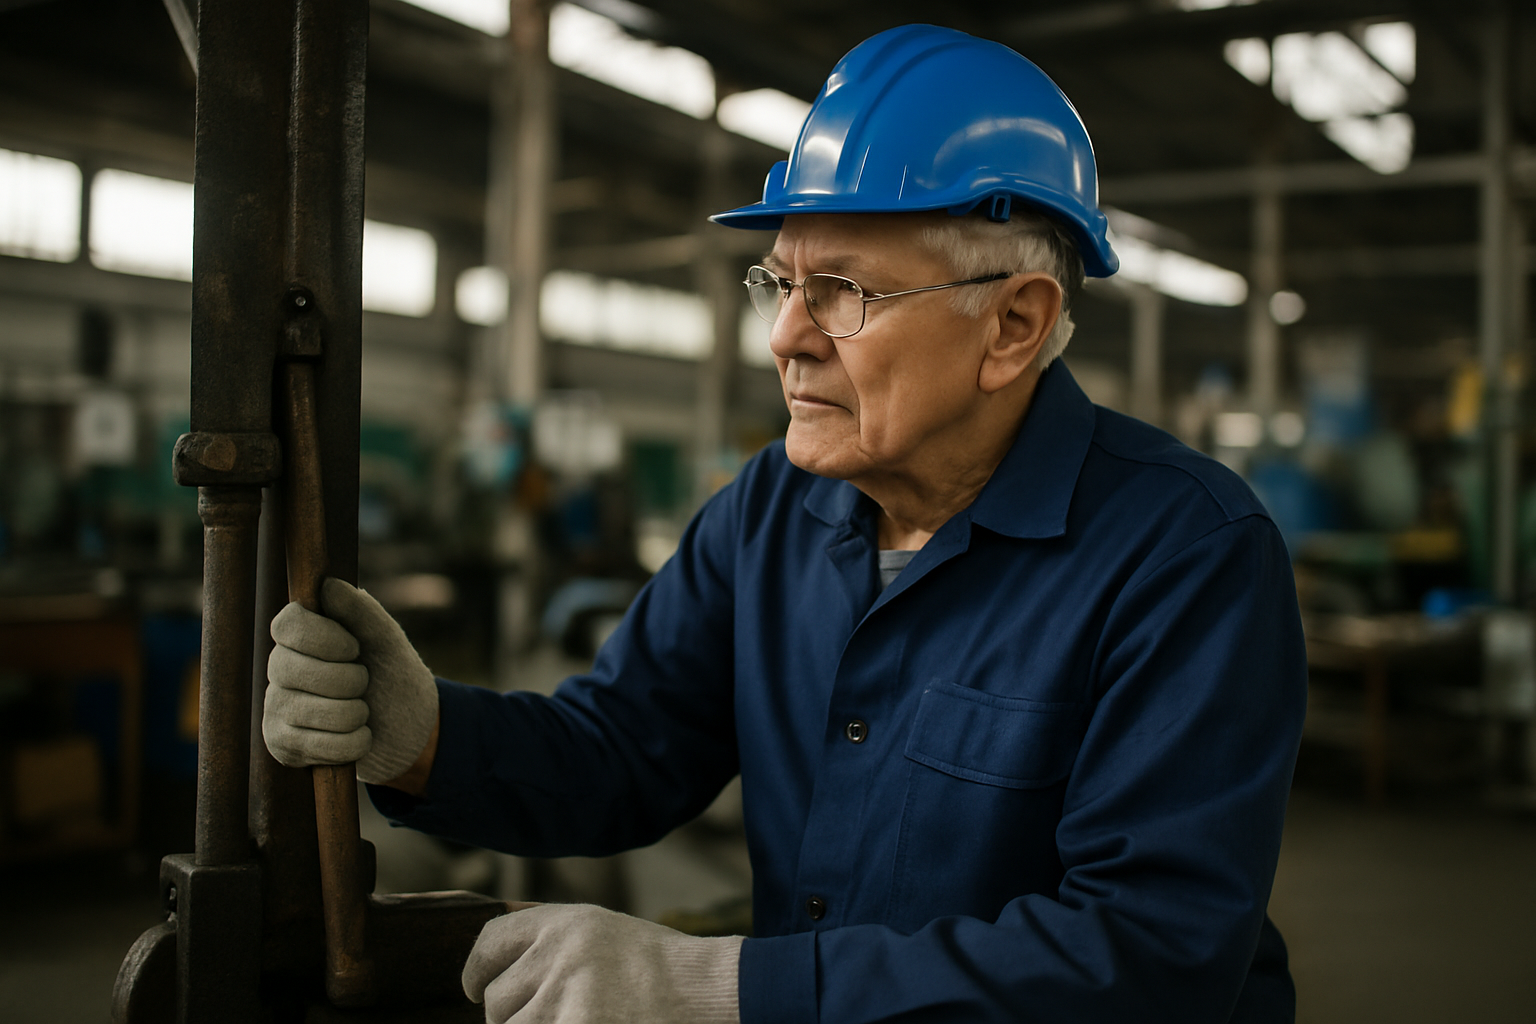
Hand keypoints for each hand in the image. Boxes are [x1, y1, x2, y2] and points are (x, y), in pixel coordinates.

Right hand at [263, 577, 438, 785]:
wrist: (408, 728)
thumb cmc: (392, 674)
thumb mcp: (387, 639)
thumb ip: (361, 611)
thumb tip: (327, 585)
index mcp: (299, 635)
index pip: (287, 625)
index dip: (324, 638)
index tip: (354, 648)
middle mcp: (278, 668)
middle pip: (292, 668)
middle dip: (348, 679)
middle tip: (363, 682)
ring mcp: (276, 708)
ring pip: (309, 710)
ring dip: (356, 713)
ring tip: (361, 711)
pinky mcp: (282, 746)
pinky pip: (319, 746)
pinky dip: (354, 743)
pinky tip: (357, 737)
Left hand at [462, 904, 742, 1023]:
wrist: (705, 991)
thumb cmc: (657, 968)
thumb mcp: (601, 934)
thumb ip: (550, 946)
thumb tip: (489, 979)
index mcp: (564, 922)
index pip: (491, 944)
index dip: (478, 971)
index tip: (477, 989)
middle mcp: (557, 954)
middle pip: (495, 1000)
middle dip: (515, 1015)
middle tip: (555, 1016)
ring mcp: (565, 997)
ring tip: (578, 1019)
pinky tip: (588, 1023)